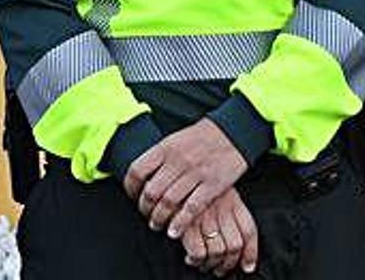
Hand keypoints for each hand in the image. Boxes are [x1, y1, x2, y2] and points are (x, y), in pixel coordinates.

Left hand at [123, 118, 247, 238]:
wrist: (233, 132)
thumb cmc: (202, 137)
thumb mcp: (175, 139)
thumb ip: (159, 156)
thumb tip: (141, 176)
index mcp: (165, 147)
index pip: (137, 171)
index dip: (130, 188)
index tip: (133, 196)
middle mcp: (178, 161)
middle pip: (151, 192)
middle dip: (144, 208)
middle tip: (146, 214)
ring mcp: (195, 173)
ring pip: (168, 203)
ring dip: (158, 219)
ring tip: (157, 224)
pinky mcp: (212, 185)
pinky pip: (191, 209)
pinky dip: (180, 223)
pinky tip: (174, 231)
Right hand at [181, 187, 257, 276]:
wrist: (168, 172)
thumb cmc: (192, 181)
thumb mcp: (216, 187)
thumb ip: (229, 209)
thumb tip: (238, 244)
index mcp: (232, 200)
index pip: (249, 231)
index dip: (250, 253)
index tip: (247, 265)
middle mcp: (221, 208)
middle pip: (234, 245)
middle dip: (228, 264)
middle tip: (220, 269)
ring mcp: (205, 216)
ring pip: (218, 252)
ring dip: (211, 265)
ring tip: (204, 265)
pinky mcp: (186, 223)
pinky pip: (198, 252)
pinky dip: (195, 260)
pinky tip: (190, 258)